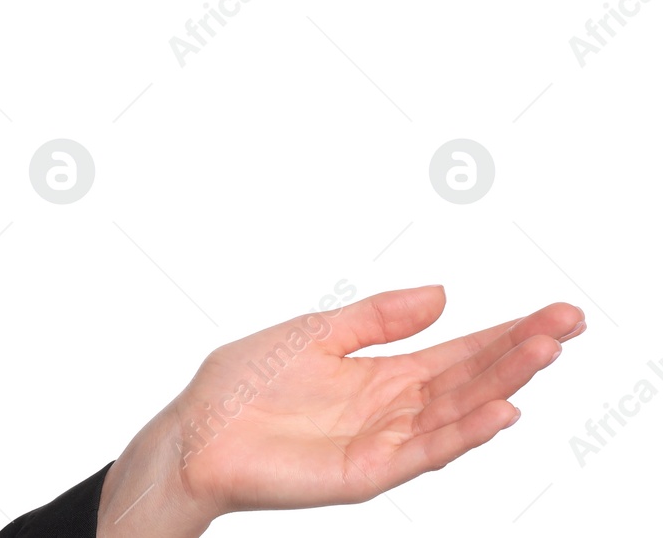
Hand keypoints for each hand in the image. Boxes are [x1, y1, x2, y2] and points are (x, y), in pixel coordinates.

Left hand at [97, 285, 583, 534]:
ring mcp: (385, 441)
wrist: (197, 430)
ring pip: (458, 411)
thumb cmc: (246, 385)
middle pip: (470, 378)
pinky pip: (424, 451)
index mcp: (385, 373)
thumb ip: (379, 318)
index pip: (460, 351)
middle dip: (519, 352)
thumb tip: (443, 293)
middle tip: (566, 325)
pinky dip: (464, 433)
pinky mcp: (367, 470)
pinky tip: (498, 411)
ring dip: (502, 384)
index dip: (507, 333)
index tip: (556, 313)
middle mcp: (394, 408)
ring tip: (542, 353)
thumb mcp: (318, 333)